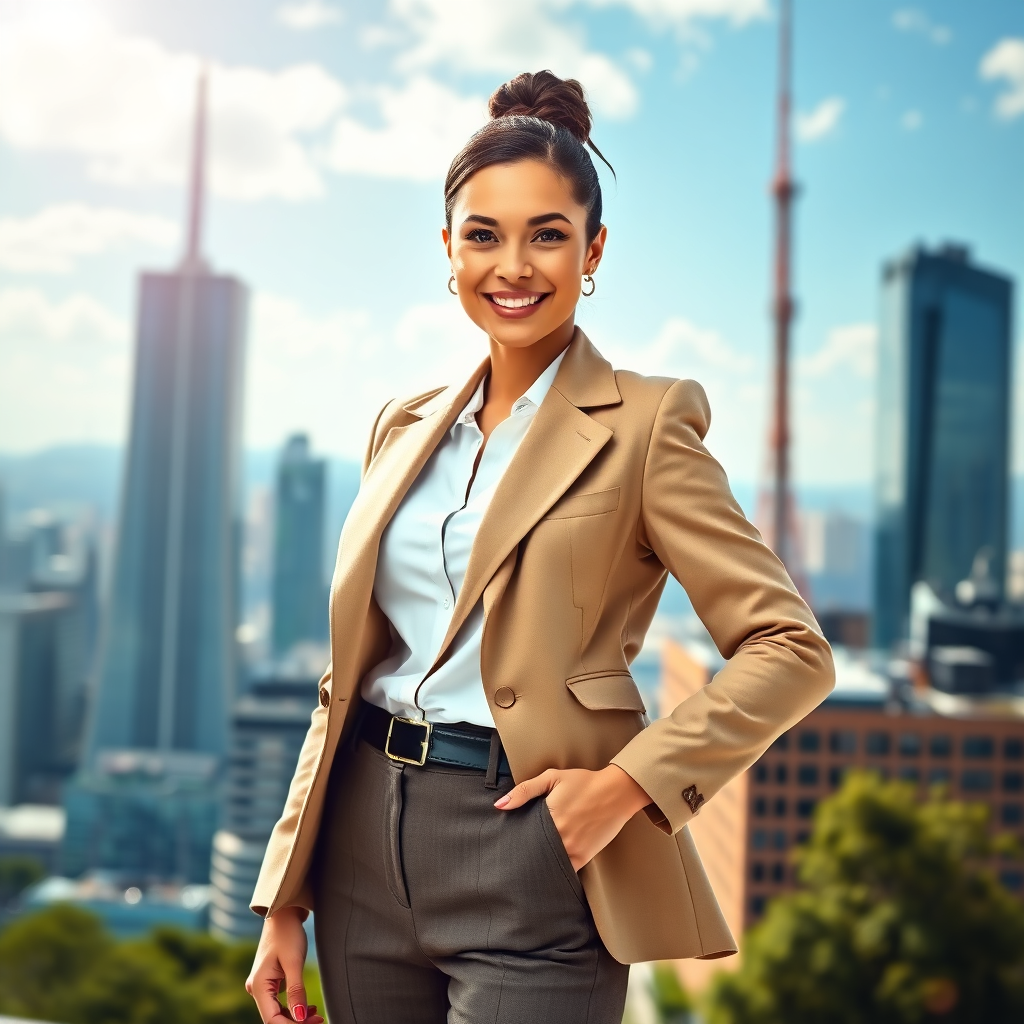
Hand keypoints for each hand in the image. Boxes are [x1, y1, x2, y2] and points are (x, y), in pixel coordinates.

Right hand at [245, 906, 323, 1023]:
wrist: (282, 914)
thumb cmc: (287, 933)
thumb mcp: (294, 962)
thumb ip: (296, 991)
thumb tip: (301, 1018)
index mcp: (259, 986)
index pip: (272, 1019)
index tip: (313, 1023)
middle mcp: (257, 989)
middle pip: (275, 1017)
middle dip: (297, 1022)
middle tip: (320, 1020)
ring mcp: (262, 986)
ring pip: (278, 1011)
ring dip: (297, 1017)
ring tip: (317, 1015)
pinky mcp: (270, 982)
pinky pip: (279, 1002)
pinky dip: (293, 1007)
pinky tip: (309, 1008)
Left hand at [494, 765, 651, 870]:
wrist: (617, 792)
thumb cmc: (584, 782)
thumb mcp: (552, 777)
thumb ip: (524, 790)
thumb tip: (500, 805)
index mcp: (548, 817)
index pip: (522, 837)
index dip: (513, 842)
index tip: (506, 845)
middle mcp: (559, 837)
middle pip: (533, 853)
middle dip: (523, 855)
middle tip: (513, 858)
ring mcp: (572, 849)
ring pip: (547, 864)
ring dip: (538, 864)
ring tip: (528, 865)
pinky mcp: (584, 857)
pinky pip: (565, 870)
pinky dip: (555, 870)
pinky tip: (548, 868)